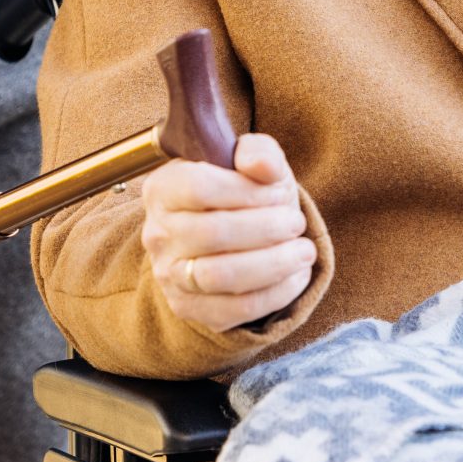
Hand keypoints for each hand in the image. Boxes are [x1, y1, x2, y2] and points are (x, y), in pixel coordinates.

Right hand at [141, 135, 316, 333]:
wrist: (233, 236)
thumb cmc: (243, 191)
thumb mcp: (251, 160)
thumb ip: (258, 152)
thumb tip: (265, 167)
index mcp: (164, 188)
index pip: (199, 188)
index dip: (247, 191)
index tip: (279, 191)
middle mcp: (158, 233)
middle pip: (213, 233)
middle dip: (267, 228)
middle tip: (297, 222)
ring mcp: (169, 275)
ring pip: (222, 276)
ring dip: (274, 264)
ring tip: (304, 250)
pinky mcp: (189, 308)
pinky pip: (235, 309)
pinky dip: (275, 293)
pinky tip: (296, 275)